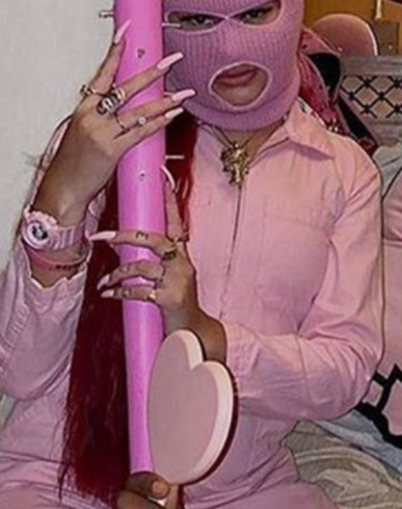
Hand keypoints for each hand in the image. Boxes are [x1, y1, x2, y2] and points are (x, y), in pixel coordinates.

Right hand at [33, 33, 189, 225]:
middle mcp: (91, 116)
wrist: (63, 187)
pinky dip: (159, 122)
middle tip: (170, 60)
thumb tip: (128, 109)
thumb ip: (103, 118)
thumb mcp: (84, 132)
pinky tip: (173, 113)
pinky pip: (140, 132)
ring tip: (184, 92)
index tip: (125, 33)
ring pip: (138, 110)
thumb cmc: (74, 162)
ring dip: (164, 100)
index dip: (114, 53)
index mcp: (83, 108)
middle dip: (150, 72)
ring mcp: (101, 132)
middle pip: (124, 88)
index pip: (101, 74)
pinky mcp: (112, 150)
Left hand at [95, 188, 204, 335]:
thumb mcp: (167, 276)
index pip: (175, 222)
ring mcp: (178, 280)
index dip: (168, 200)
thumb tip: (115, 243)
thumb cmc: (176, 300)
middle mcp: (182, 264)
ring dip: (117, 275)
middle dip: (124, 236)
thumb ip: (147, 258)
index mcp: (182, 255)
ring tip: (104, 282)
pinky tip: (109, 295)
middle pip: (153, 239)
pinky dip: (120, 293)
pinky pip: (138, 291)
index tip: (162, 177)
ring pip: (140, 267)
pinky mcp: (170, 298)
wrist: (192, 331)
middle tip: (102, 236)